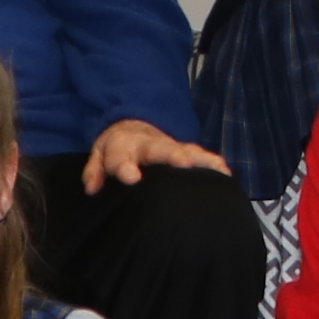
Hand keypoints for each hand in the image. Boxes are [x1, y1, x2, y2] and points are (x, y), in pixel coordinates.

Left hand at [86, 117, 229, 195]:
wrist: (135, 129)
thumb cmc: (118, 149)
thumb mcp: (99, 155)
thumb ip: (94, 171)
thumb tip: (93, 188)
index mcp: (123, 145)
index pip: (121, 156)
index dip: (125, 166)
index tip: (131, 178)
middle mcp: (150, 144)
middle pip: (161, 149)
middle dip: (172, 155)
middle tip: (183, 163)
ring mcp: (171, 147)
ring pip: (186, 150)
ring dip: (200, 159)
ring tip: (215, 170)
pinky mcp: (186, 153)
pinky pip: (201, 157)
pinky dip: (213, 164)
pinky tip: (225, 174)